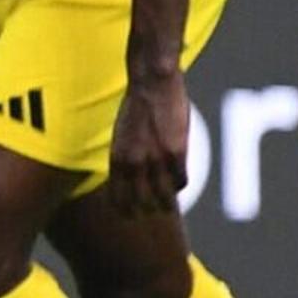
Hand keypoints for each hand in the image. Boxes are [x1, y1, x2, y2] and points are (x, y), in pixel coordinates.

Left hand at [110, 66, 191, 216]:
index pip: (118, 197)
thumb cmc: (136, 107)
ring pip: (163, 197)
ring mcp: (156, 160)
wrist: (151, 83)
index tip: (129, 215)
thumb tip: (130, 173)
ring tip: (168, 207)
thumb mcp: (121, 135)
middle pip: (141, 202)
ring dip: (166, 203)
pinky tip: (178, 182)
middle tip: (152, 213)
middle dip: (146, 210)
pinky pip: (180, 181)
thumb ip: (126, 155)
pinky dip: (179, 185)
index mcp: (117, 158)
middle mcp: (134, 163)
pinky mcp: (177, 153)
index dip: (125, 209)